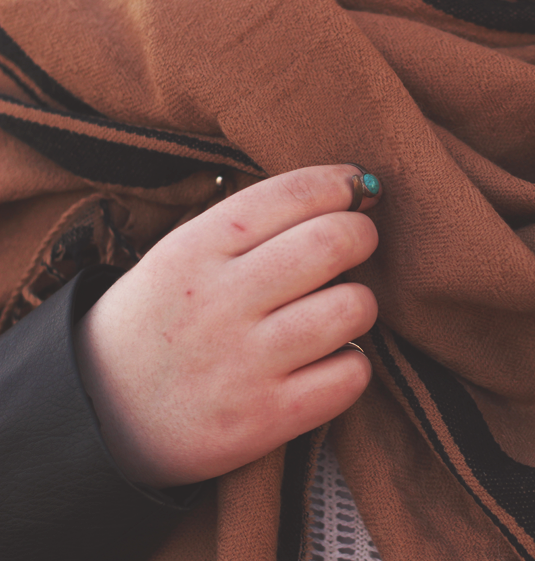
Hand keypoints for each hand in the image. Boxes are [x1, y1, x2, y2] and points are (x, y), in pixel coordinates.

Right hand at [74, 165, 379, 487]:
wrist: (104, 415)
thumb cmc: (164, 321)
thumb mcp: (181, 255)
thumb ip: (254, 224)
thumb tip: (350, 189)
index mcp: (195, 249)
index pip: (294, 194)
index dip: (343, 184)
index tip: (358, 189)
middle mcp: (220, 301)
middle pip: (334, 242)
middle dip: (362, 236)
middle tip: (357, 246)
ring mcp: (244, 363)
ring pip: (353, 308)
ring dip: (359, 305)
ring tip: (337, 312)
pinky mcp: (267, 418)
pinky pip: (351, 375)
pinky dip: (352, 366)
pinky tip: (327, 363)